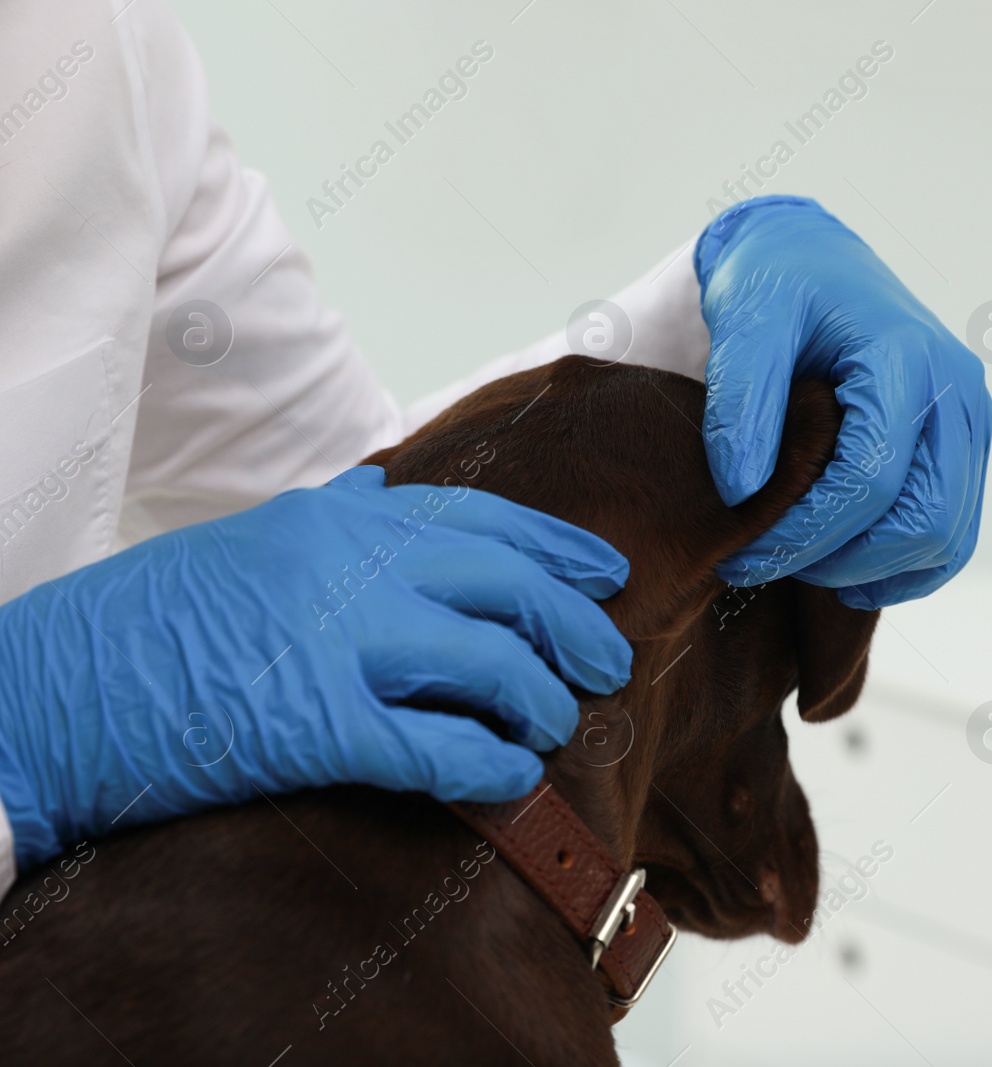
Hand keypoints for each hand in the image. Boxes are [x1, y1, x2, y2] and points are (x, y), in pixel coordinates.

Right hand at [0, 465, 630, 869]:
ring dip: (542, 702)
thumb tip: (385, 486)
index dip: (560, 550)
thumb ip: (333, 512)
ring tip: (556, 726)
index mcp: (341, 519)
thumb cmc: (152, 618)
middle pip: (508, 588)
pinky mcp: (317, 727)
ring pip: (492, 666)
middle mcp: (351, 567)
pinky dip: (491, 767)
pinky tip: (514, 778)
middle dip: (577, 628)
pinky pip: (439, 748)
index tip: (608, 573)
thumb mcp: (252, 536)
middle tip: (610, 664)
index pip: (485, 520)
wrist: (47, 685)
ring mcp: (337, 644)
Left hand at [695, 195, 991, 608]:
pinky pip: (956, 530)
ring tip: (804, 564)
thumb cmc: (776, 281)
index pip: (870, 482)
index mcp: (907, 358)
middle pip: (925, 522)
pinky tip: (849, 569)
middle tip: (768, 561)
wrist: (810, 255)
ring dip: (877, 569)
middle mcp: (955, 390)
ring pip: (948, 536)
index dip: (805, 534)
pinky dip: (909, 564)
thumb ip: (742, 402)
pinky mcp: (966, 442)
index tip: (742, 554)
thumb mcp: (744, 319)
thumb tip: (745, 493)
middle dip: (843, 561)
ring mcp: (969, 418)